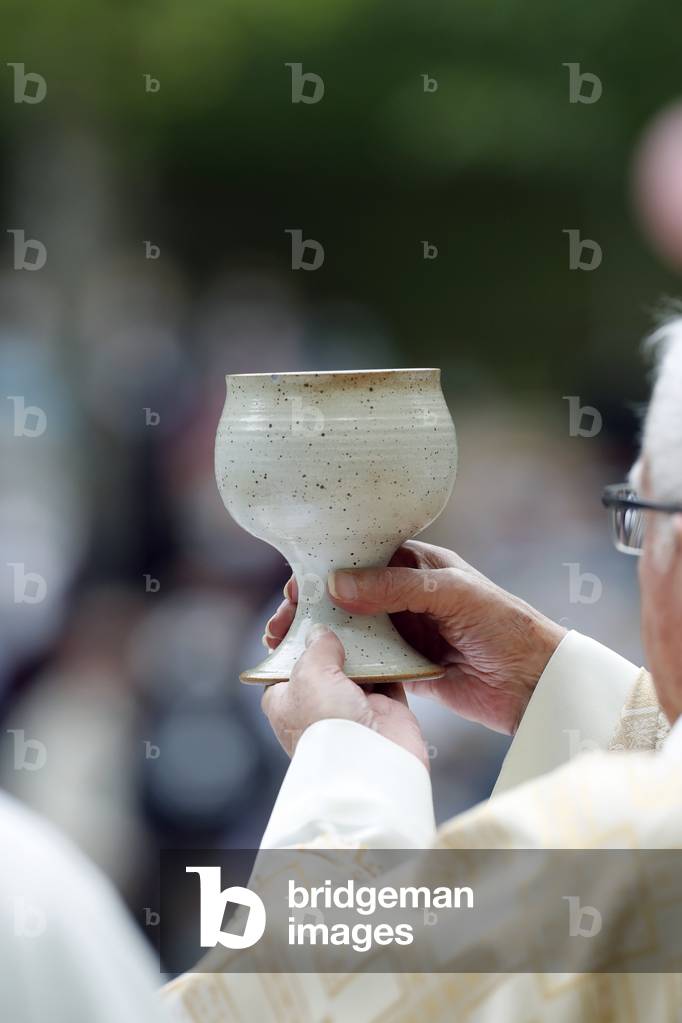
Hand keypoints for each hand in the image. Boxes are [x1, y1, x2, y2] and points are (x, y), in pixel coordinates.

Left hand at [261, 624, 428, 767]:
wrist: (369, 763)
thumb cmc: (326, 724)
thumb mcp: (309, 674)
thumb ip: (316, 647)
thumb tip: (321, 632)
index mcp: (286, 700)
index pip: (284, 660)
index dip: (292, 634)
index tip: (303, 608)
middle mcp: (318, 703)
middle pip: (324, 659)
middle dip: (334, 635)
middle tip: (341, 604)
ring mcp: (352, 706)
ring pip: (359, 665)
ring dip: (366, 645)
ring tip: (369, 613)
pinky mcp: (385, 708)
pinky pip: (390, 675)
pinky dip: (393, 658)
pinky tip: (393, 634)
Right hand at [264, 540, 565, 734]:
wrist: (535, 683)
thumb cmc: (505, 624)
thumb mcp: (452, 593)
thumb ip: (396, 586)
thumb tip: (336, 584)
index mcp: (417, 566)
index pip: (360, 558)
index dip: (324, 569)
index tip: (294, 588)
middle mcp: (406, 596)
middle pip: (347, 596)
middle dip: (312, 607)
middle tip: (282, 626)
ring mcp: (405, 633)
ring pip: (352, 631)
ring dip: (321, 638)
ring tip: (287, 650)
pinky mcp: (407, 669)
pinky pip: (368, 664)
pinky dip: (342, 666)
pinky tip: (317, 673)